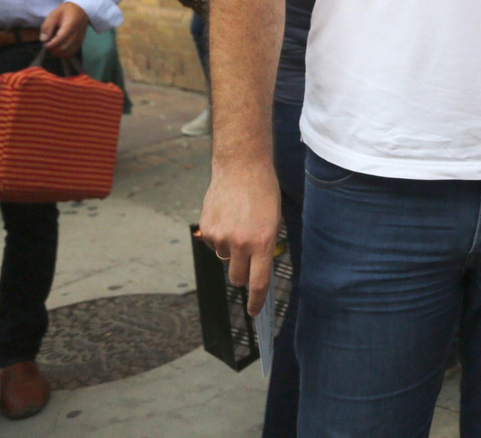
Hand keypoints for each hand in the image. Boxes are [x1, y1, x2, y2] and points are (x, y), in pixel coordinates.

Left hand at [40, 2, 88, 58]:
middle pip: (64, 47)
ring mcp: (80, 39)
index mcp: (70, 25)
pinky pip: (72, 52)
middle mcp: (77, 34)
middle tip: (47, 46)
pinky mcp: (80, 42)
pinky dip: (64, 54)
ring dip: (58, 53)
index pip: (60, 39)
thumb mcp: (53, 15)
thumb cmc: (66, 11)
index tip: (44, 44)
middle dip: (53, 50)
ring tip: (52, 48)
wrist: (81, 10)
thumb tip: (43, 40)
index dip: (51, 44)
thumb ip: (47, 27)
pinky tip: (59, 50)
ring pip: (69, 52)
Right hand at [198, 159, 281, 314]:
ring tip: (239, 225)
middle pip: (237, 278)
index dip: (256, 301)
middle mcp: (240, 243)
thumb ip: (265, 247)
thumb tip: (258, 270)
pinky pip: (214, 245)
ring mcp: (220, 237)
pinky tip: (227, 218)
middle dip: (243, 274)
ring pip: (225, 260)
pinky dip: (220, 238)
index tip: (254, 312)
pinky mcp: (206, 229)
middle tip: (248, 258)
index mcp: (261, 242)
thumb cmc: (263, 194)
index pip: (258, 283)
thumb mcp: (274, 222)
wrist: (241, 168)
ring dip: (231, 252)